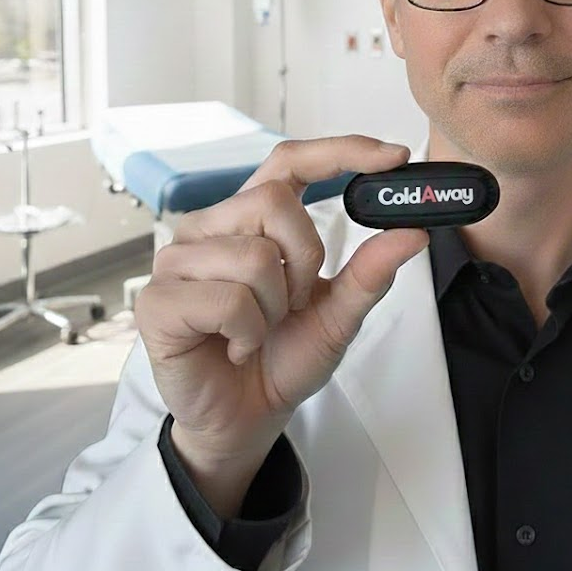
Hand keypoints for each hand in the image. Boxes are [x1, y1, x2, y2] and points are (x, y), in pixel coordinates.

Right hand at [134, 135, 428, 467]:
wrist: (246, 419)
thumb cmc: (282, 357)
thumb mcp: (338, 313)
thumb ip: (370, 272)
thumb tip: (414, 232)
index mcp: (250, 217)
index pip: (291, 160)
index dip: (341, 151)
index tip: (393, 157)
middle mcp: (209, 227)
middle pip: (274, 201)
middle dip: (305, 258)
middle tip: (294, 302)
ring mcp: (176, 261)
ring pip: (255, 256)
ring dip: (275, 307)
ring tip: (259, 329)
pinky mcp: (157, 302)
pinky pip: (227, 300)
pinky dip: (248, 332)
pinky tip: (236, 346)